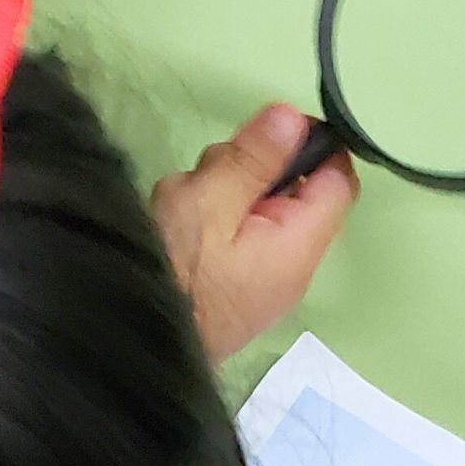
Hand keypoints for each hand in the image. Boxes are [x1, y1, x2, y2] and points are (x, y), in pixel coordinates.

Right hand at [153, 105, 356, 362]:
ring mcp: (258, 282)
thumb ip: (255, 159)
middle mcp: (289, 267)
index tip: (269, 126)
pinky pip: (230, 240)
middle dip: (249, 170)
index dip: (314, 144)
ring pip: (253, 212)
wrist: (128, 346)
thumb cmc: (172, 273)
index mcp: (298, 245)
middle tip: (209, 172)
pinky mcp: (229, 291)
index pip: (337, 181)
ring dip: (218, 193)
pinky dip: (205, 222)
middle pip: (290, 193)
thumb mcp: (210, 202)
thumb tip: (296, 118)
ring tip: (179, 204)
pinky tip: (172, 227)